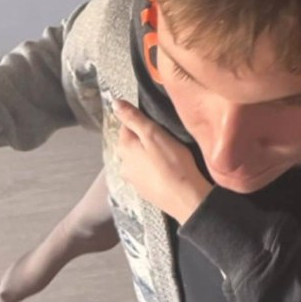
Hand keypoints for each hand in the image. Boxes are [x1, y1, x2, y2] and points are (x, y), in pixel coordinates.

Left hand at [113, 99, 210, 223]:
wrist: (186, 199)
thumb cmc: (172, 164)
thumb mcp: (154, 134)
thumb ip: (133, 118)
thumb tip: (115, 102)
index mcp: (123, 148)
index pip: (127, 126)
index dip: (143, 122)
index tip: (159, 125)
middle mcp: (123, 165)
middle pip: (132, 144)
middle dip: (145, 140)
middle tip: (166, 140)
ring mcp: (133, 180)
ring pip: (139, 160)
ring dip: (149, 156)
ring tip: (169, 156)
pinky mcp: (145, 192)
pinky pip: (147, 174)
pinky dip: (155, 171)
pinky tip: (168, 171)